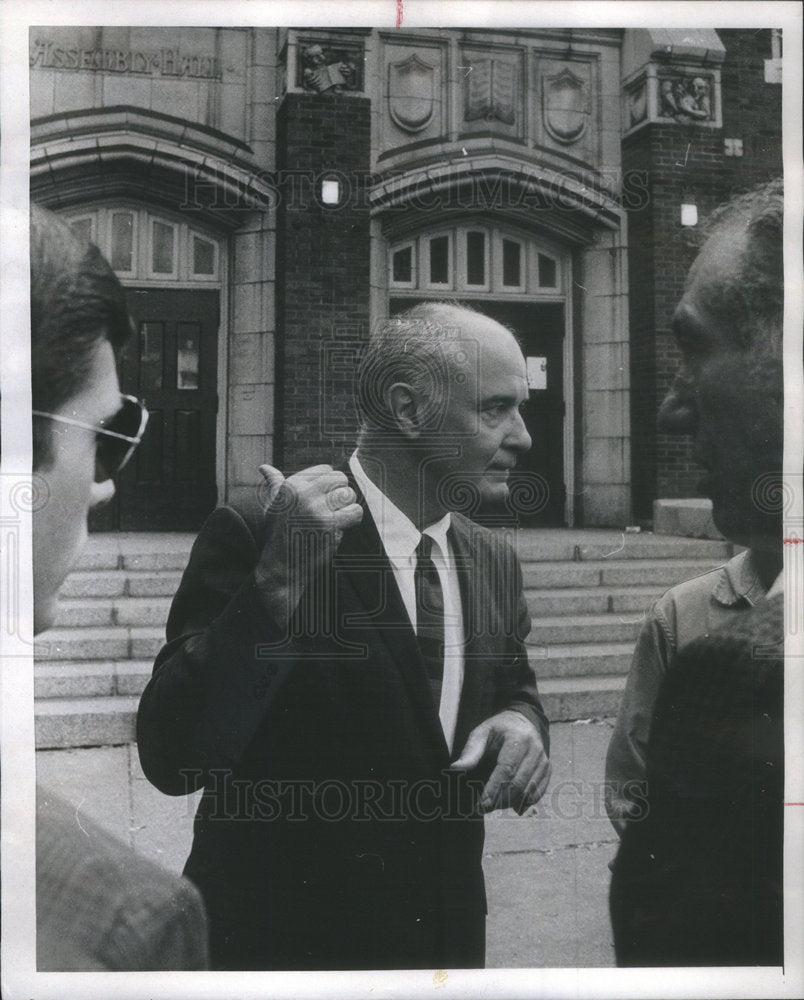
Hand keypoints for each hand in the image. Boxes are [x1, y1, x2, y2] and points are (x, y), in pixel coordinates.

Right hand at [254, 464, 361, 623]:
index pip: (326, 469)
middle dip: (340, 492)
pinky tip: (341, 527)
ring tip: (336, 518)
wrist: (281, 567)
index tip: (322, 500)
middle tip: (333, 509)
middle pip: (340, 479)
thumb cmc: (278, 534)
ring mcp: (317, 510)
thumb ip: (273, 484)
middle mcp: (303, 494)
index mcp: (291, 485)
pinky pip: (355, 511)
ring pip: (349, 494)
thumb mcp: (273, 506)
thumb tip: (264, 467)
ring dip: (347, 506)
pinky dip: (353, 519)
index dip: (329, 484)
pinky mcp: (329, 526)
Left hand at [450, 710, 550, 814]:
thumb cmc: (499, 728)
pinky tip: (510, 804)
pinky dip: (523, 802)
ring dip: (510, 803)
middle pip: (518, 784)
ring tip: (493, 805)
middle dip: (500, 800)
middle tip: (482, 808)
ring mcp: (543, 760)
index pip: (507, 769)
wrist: (523, 721)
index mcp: (518, 738)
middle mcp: (535, 749)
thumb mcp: (482, 732)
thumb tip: (456, 768)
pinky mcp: (547, 769)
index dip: (494, 789)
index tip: (481, 804)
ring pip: (528, 791)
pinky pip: (537, 793)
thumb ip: (471, 751)